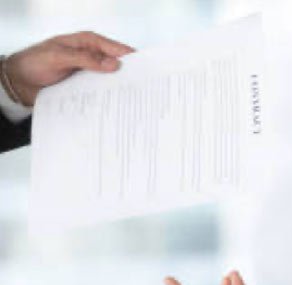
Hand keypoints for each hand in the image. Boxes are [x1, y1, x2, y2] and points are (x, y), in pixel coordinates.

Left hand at [5, 31, 133, 105]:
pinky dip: (108, 98)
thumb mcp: (58, 57)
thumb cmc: (34, 63)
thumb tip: (114, 64)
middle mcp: (92, 56)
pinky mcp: (85, 87)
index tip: (146, 70)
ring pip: (111, 80)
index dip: (131, 58)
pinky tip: (116, 106)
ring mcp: (90, 72)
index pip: (116, 48)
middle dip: (129, 76)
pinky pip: (101, 92)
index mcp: (88, 43)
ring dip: (119, 89)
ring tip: (134, 102)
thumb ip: (85, 59)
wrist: (19, 82)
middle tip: (144, 89)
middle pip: (117, 65)